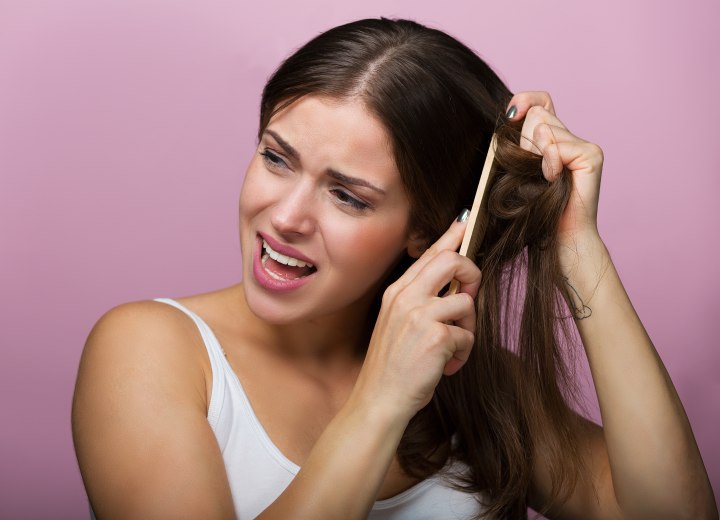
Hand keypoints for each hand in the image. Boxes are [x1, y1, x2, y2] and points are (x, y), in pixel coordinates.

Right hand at [353, 216, 481, 422]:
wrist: (378, 400)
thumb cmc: (391, 366)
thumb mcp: (397, 324)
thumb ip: (419, 302)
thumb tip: (452, 287)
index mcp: (396, 293)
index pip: (428, 255)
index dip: (450, 237)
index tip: (463, 224)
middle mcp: (406, 298)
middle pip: (452, 261)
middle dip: (471, 274)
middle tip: (469, 296)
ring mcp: (420, 316)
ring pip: (466, 301)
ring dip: (468, 327)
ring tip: (454, 346)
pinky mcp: (436, 337)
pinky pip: (467, 335)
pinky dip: (463, 352)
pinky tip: (447, 365)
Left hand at [506, 92, 603, 246]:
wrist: (559, 237)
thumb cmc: (534, 210)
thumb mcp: (517, 170)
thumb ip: (517, 143)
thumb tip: (512, 113)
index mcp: (554, 141)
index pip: (540, 101)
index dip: (525, 100)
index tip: (511, 114)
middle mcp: (572, 138)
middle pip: (536, 115)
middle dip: (523, 143)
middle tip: (532, 172)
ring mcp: (585, 145)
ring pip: (543, 128)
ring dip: (533, 156)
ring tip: (544, 179)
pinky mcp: (591, 154)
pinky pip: (556, 145)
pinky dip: (547, 163)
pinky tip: (553, 180)